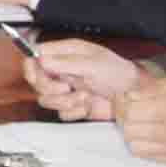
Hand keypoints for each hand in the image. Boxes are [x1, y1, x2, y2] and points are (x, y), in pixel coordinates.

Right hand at [23, 38, 137, 119]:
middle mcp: (63, 70)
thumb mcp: (92, 64)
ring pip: (46, 99)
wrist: (133, 96)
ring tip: (84, 96)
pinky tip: (88, 105)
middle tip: (66, 87)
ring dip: (64, 101)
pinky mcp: (73, 105)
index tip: (38, 75)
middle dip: (49, 88)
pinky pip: (61, 113)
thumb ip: (65, 63)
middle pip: (36, 80)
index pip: (35, 57)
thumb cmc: (118, 73)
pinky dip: (75, 112)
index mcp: (65, 53)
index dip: (32, 67)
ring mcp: (67, 89)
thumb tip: (41, 60)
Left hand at [109, 70, 165, 164]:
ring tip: (141, 121)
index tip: (126, 96)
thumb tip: (132, 94)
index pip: (129, 113)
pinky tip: (153, 132)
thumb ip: (156, 88)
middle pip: (129, 131)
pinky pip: (151, 157)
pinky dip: (145, 145)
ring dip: (133, 133)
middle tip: (131, 107)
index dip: (122, 103)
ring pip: (136, 147)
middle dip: (124, 117)